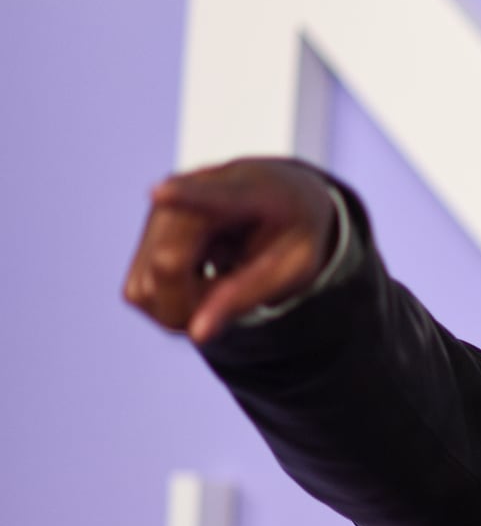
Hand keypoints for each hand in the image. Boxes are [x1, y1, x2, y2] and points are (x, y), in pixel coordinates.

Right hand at [124, 157, 335, 343]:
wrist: (277, 192)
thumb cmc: (292, 231)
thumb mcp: (295, 267)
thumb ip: (247, 295)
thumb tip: (196, 335)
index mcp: (248, 191)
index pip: (213, 196)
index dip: (184, 196)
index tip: (159, 194)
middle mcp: (190, 192)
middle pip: (167, 265)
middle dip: (195, 304)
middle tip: (236, 297)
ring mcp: (160, 213)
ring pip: (145, 288)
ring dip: (183, 306)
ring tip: (225, 281)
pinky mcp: (144, 235)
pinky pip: (139, 293)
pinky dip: (172, 302)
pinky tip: (203, 278)